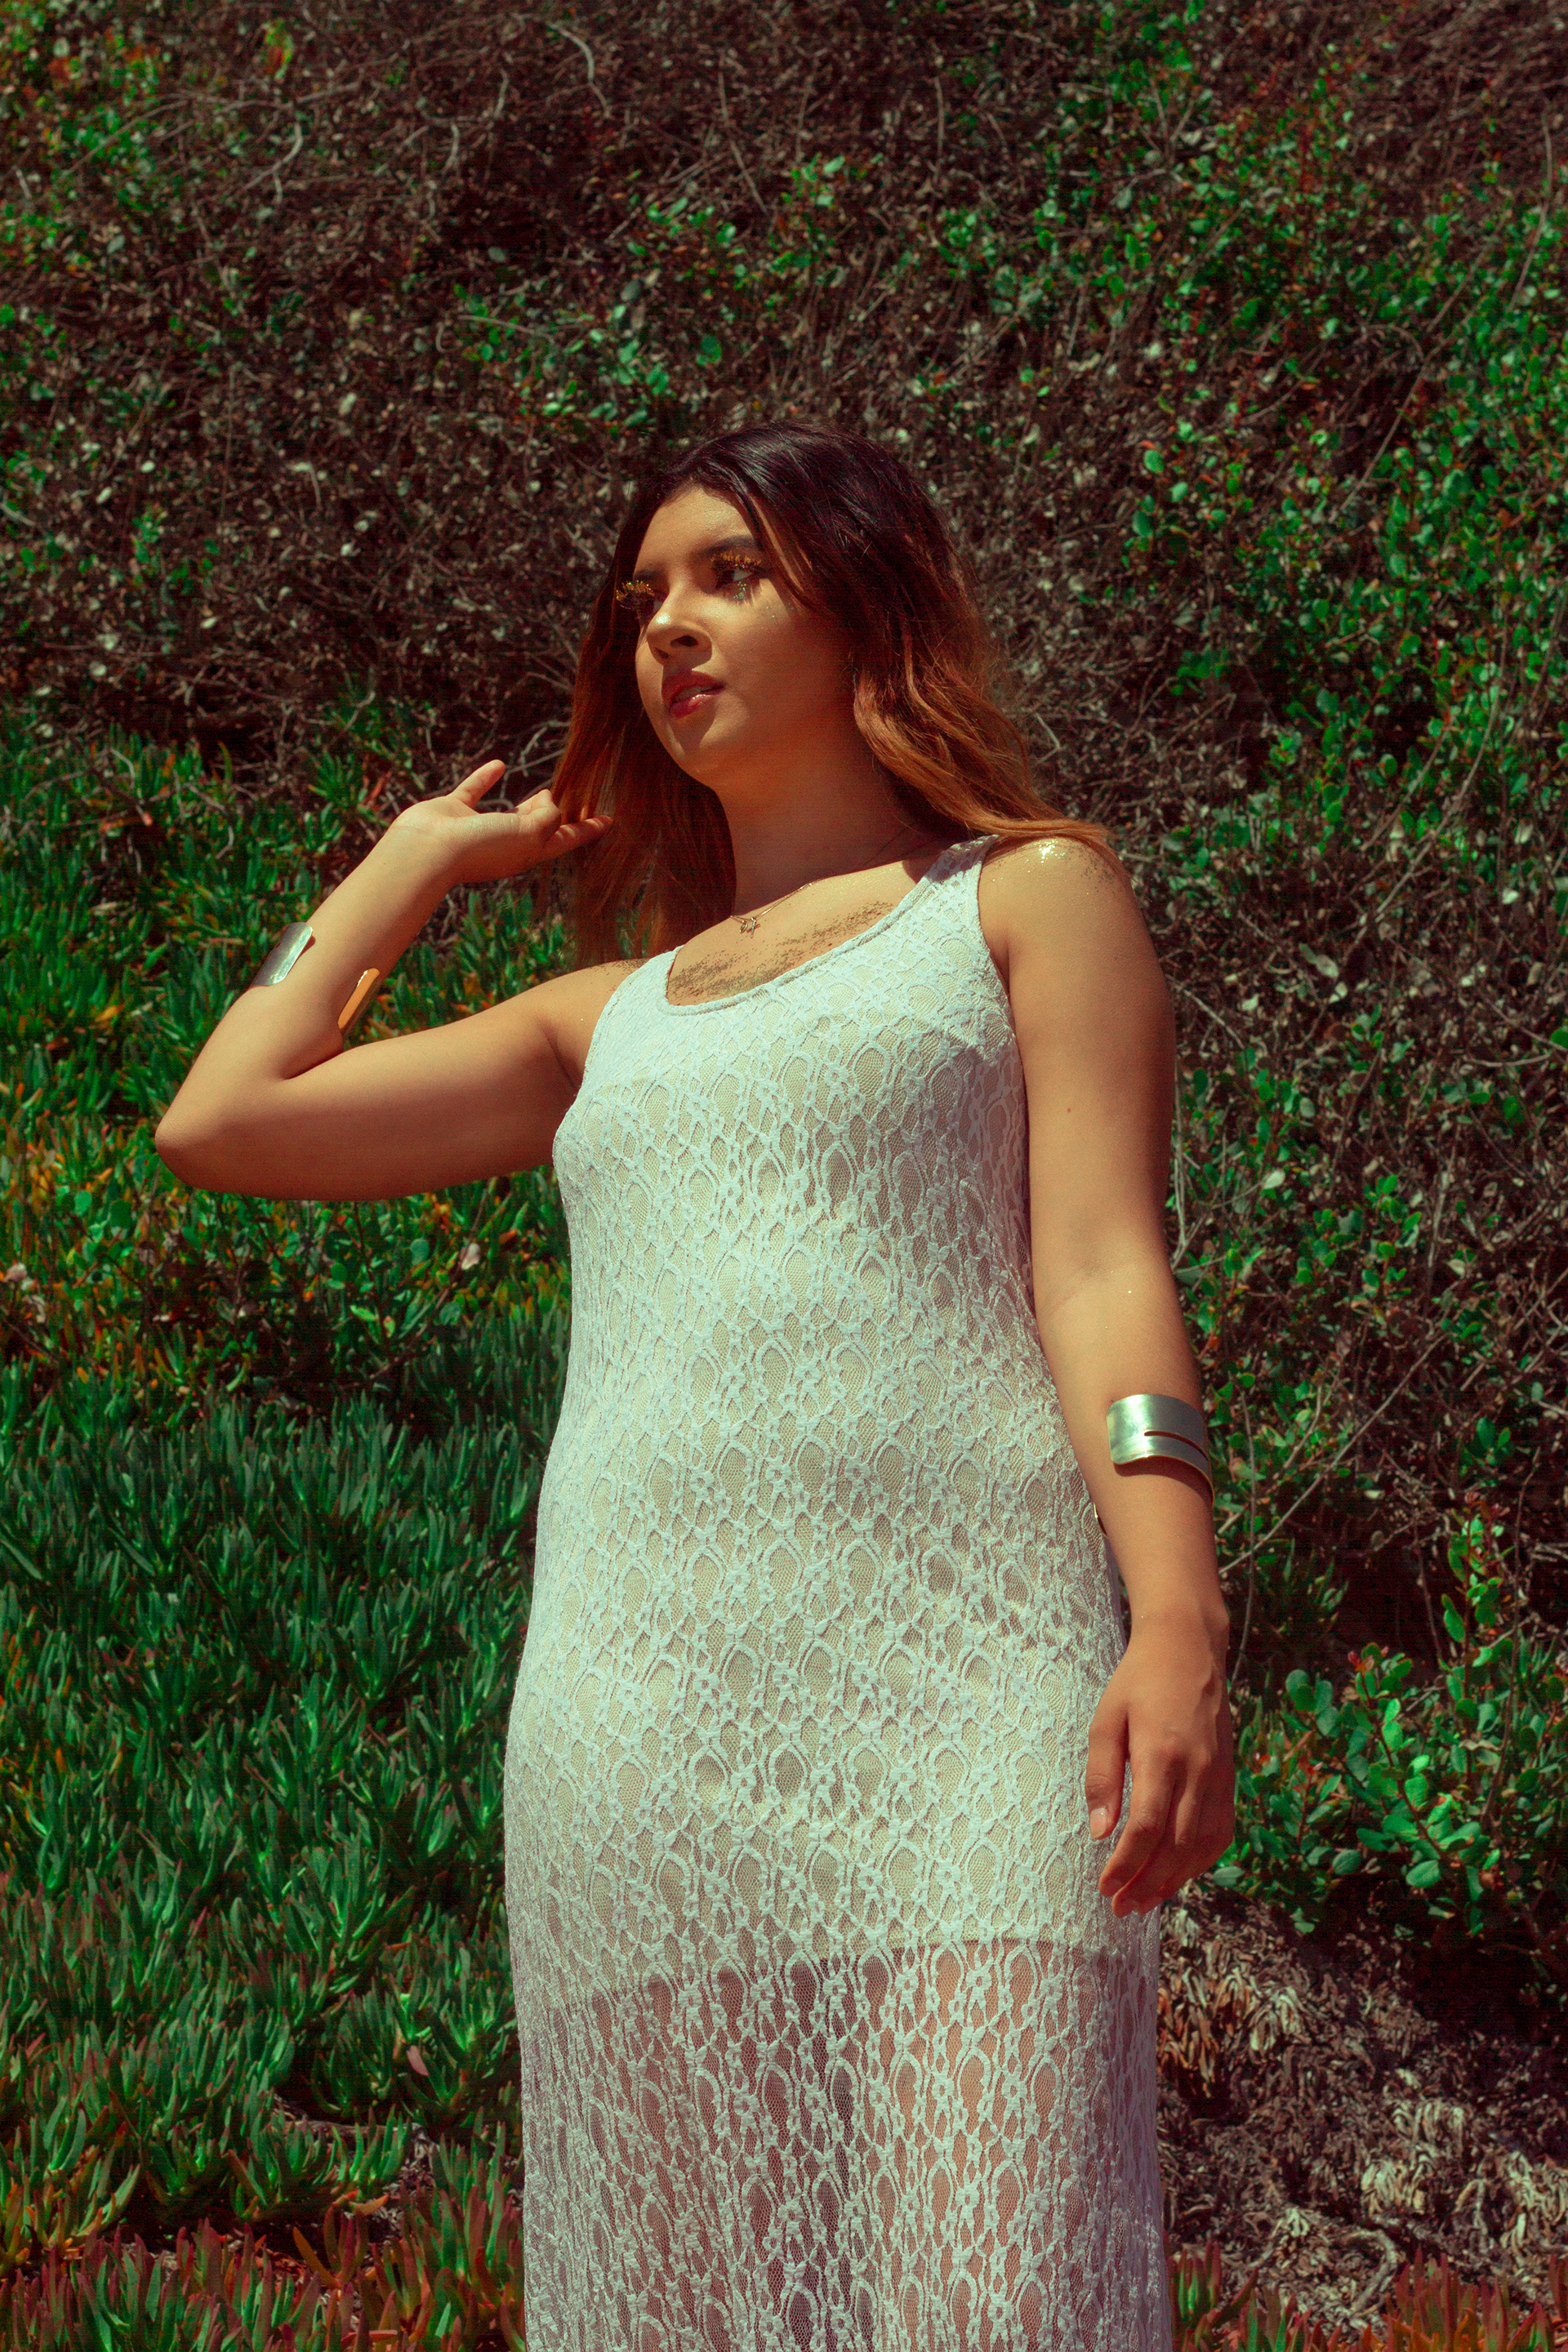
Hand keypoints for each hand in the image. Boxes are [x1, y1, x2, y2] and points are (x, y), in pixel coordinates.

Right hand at [392, 759, 610, 886]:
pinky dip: (487, 778)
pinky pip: (475, 790)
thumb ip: (549, 818)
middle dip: (558, 818)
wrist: (428, 851)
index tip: (610, 819)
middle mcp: (505, 844)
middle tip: (574, 802)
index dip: (588, 829)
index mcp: (527, 853)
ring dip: (529, 805)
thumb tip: (551, 804)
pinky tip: (498, 765)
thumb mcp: (529, 834)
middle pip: (541, 829)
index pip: (566, 839)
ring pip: (511, 815)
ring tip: (543, 792)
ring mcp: (478, 829)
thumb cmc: (481, 847)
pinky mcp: (454, 811)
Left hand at [1085, 1613, 1234, 1917]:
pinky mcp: (1229, 1778)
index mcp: (1162, 1754)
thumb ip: (1102, 1777)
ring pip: (1202, 1846)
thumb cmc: (1138, 1683)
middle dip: (1147, 1884)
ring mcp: (1219, 1776)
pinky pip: (1221, 1832)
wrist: (1189, 1650)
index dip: (1126, 1865)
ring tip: (1144, 1901)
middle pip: (1177, 1847)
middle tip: (1121, 1908)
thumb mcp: (1105, 1720)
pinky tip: (1177, 1875)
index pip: (1147, 1828)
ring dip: (1174, 1881)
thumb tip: (1100, 1833)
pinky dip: (1200, 1861)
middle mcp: (1198, 1771)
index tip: (1104, 1887)